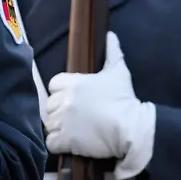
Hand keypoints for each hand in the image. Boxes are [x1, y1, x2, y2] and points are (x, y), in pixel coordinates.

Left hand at [45, 31, 155, 178]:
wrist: (131, 127)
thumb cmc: (124, 99)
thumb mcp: (119, 72)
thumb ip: (113, 52)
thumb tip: (111, 35)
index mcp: (73, 83)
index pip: (53, 85)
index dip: (62, 92)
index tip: (75, 99)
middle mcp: (63, 101)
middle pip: (50, 105)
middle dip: (61, 111)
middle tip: (77, 116)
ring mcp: (62, 121)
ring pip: (49, 124)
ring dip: (59, 127)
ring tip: (76, 130)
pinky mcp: (64, 140)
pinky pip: (51, 143)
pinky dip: (59, 144)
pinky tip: (72, 142)